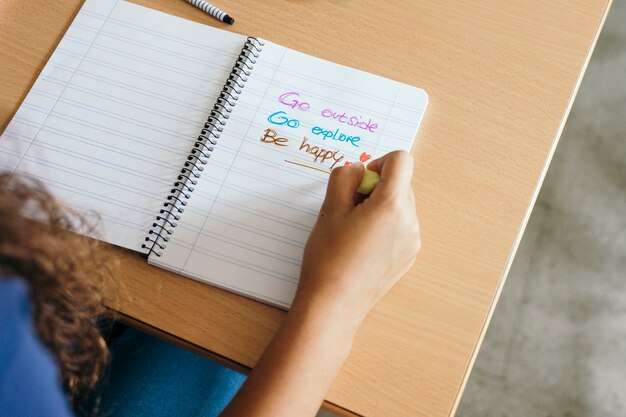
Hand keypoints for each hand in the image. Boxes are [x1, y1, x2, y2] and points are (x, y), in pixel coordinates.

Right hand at [293, 150, 420, 333]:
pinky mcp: (408, 257)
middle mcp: (410, 222)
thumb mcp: (330, 209)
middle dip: (376, 187)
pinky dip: (385, 225)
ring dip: (380, 206)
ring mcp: (412, 242)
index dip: (379, 162)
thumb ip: (344, 177)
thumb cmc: (328, 258)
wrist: (333, 305)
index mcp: (392, 206)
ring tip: (354, 230)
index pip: (402, 160)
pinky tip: (362, 245)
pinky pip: (401, 226)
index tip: (359, 182)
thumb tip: (358, 169)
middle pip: (401, 184)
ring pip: (401, 205)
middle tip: (349, 209)